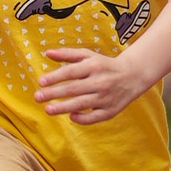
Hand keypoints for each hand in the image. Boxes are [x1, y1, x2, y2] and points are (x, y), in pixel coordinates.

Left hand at [34, 45, 156, 124]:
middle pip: (73, 89)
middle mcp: (100, 81)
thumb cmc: (104, 65)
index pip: (71, 72)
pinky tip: (71, 116)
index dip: (55, 77)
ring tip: (48, 110)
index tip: (40, 82)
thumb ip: (67, 54)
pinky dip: (82, 118)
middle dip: (54, 94)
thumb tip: (47, 53)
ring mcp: (106, 97)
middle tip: (37, 97)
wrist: (133, 76)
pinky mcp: (111, 110)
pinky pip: (94, 117)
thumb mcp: (88, 55)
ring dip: (63, 108)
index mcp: (94, 66)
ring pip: (82, 104)